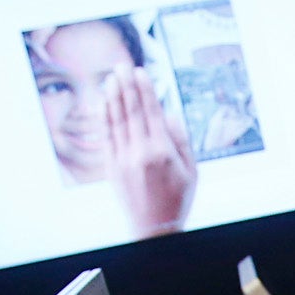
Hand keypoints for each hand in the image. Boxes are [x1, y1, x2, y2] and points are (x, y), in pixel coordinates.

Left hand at [105, 67, 196, 238]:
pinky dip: (104, 117)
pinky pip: (106, 136)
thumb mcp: (191, 171)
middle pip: (131, 111)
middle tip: (121, 65)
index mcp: (162, 152)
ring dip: (112, 97)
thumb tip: (167, 114)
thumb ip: (180, 140)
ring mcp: (122, 160)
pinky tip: (103, 103)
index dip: (144, 89)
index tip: (140, 72)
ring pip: (116, 121)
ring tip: (110, 78)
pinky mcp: (111, 167)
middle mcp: (140, 153)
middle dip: (126, 85)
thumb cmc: (176, 200)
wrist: (154, 229)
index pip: (151, 112)